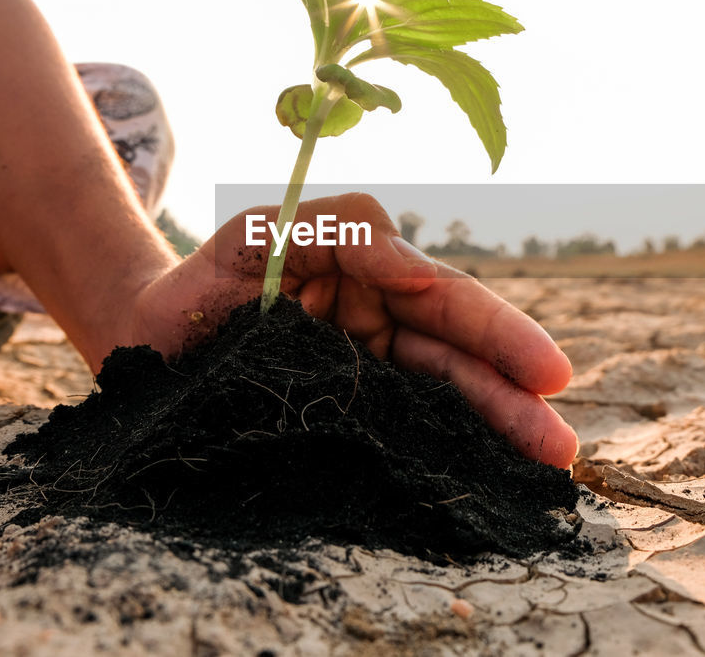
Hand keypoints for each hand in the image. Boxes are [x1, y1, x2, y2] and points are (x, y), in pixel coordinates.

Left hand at [124, 193, 578, 467]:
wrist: (146, 339)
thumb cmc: (203, 279)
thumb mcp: (259, 233)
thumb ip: (334, 229)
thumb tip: (415, 269)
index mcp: (368, 272)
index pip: (442, 293)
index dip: (493, 330)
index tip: (538, 368)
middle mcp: (380, 319)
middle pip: (456, 349)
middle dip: (511, 387)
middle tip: (558, 433)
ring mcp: (367, 368)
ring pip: (443, 392)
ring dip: (498, 425)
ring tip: (549, 459)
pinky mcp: (349, 412)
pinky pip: (407, 427)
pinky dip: (453, 448)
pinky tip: (491, 474)